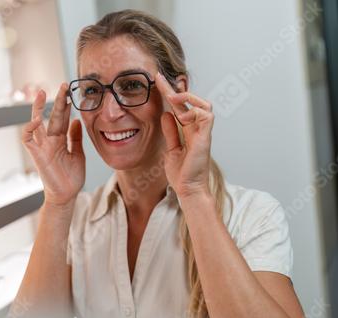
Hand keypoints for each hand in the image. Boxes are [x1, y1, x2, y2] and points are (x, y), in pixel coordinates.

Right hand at [22, 84, 85, 205]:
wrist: (66, 195)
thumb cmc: (71, 177)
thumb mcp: (78, 154)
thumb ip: (75, 137)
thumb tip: (76, 120)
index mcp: (60, 140)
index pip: (62, 118)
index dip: (66, 105)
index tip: (71, 92)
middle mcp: (50, 140)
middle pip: (51, 116)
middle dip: (57, 100)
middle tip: (63, 85)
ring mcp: (42, 146)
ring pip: (36, 122)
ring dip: (38, 107)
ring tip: (42, 93)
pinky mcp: (36, 154)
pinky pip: (28, 138)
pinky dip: (29, 128)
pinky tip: (37, 119)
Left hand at [156, 73, 213, 199]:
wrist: (188, 189)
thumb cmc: (181, 173)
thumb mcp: (171, 148)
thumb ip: (171, 132)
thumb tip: (166, 114)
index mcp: (189, 130)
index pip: (180, 107)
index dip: (170, 93)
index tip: (157, 80)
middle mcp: (197, 129)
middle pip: (191, 102)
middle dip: (176, 89)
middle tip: (160, 79)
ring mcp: (203, 133)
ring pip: (204, 105)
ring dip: (188, 98)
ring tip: (172, 98)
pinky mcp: (205, 138)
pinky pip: (207, 116)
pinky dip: (195, 111)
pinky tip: (183, 115)